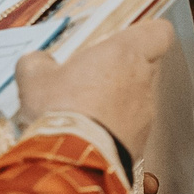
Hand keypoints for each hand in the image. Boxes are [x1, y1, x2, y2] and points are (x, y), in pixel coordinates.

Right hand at [15, 23, 172, 161]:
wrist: (73, 160)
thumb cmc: (61, 110)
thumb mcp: (35, 78)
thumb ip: (38, 62)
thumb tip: (36, 62)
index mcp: (124, 53)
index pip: (159, 32)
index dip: (147, 33)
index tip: (128, 37)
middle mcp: (142, 81)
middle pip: (146, 66)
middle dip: (123, 69)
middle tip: (95, 74)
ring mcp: (145, 113)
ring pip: (139, 98)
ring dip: (118, 100)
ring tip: (86, 108)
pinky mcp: (140, 141)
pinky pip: (131, 127)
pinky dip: (116, 127)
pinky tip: (89, 132)